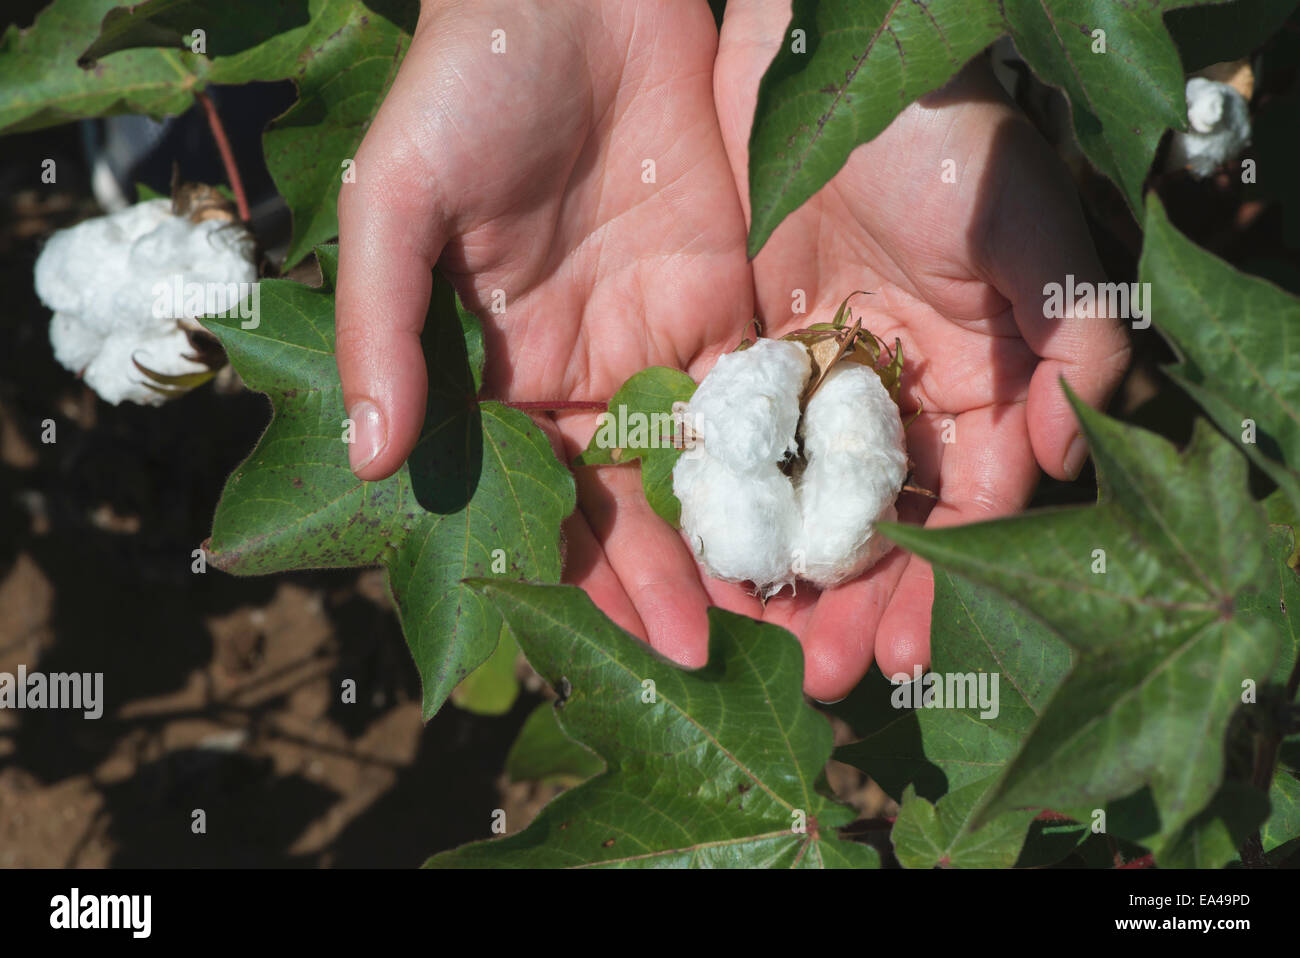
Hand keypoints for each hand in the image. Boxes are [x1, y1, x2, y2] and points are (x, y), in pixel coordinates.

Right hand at [335, 1, 755, 663]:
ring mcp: (662, 339)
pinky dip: (785, 453)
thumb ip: (386, 326)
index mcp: (498, 373)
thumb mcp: (399, 202)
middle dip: (671, 578)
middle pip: (630, 500)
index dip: (581, 568)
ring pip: (702, 463)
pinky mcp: (730, 297)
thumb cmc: (468, 87)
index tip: (635, 635)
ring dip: (737, 538)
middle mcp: (583, 375)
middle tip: (718, 654)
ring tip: (782, 613)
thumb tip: (371, 459)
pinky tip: (816, 513)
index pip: (540, 495)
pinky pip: (759, 388)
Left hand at [710, 0, 1130, 698]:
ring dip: (777, 581)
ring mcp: (809, 389)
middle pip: (872, 528)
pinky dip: (713, 510)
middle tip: (827, 676)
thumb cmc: (944, 136)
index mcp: (968, 386)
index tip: (907, 650)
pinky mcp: (732, 363)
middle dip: (853, 605)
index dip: (940, 584)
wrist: (828, 62)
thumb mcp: (1026, 226)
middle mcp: (888, 403)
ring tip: (753, 648)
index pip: (962, 511)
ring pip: (793, 506)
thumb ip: (1070, 331)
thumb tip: (1072, 455)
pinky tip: (693, 568)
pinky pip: (721, 451)